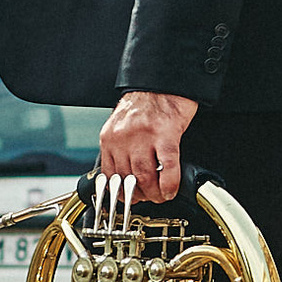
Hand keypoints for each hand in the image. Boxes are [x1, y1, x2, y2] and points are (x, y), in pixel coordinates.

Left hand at [97, 89, 196, 203]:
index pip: (110, 175)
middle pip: (129, 179)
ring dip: (155, 193)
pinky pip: (167, 169)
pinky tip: (171, 190)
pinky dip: (169, 184)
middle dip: (140, 195)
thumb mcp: (122, 126)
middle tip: (149, 198)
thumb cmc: (147, 103)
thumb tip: (123, 178)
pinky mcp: (166, 135)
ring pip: (146, 177)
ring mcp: (144, 137)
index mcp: (110, 137)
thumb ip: (120, 149)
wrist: (164, 82)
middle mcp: (123, 138)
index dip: (121, 193)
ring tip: (161, 196)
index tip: (129, 198)